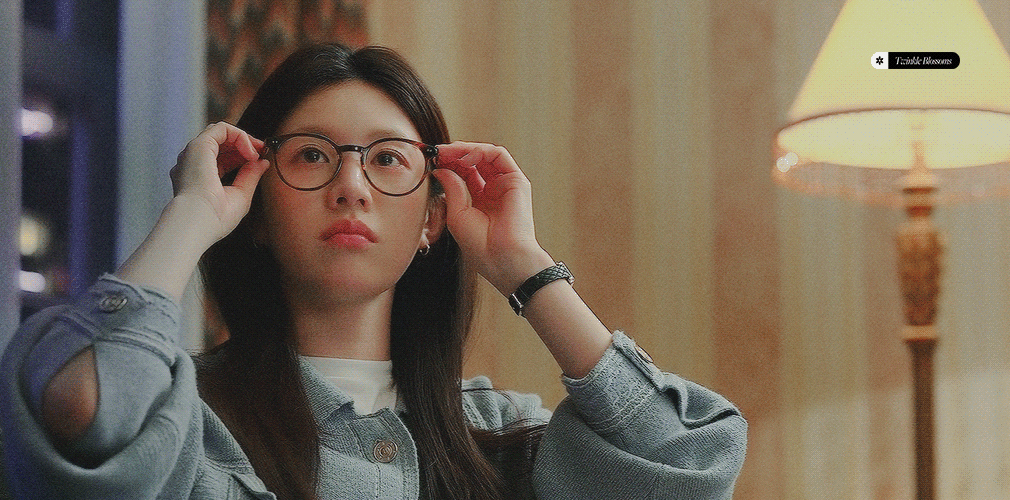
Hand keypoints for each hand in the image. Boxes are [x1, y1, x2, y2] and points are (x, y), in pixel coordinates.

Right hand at [168, 122, 269, 243]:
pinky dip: (240, 136)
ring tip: (256, 153)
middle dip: (244, 144)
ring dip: (243, 139)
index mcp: (198, 177)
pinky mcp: (199, 145)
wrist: (199, 222)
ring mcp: (194, 153)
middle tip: (262, 152)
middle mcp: (193, 163)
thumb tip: (262, 162)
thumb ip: (250, 176)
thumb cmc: (216, 217)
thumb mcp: (240, 195)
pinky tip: (249, 152)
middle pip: (221, 143)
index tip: (259, 159)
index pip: (221, 158)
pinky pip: (222, 128)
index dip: (242, 155)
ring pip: (221, 133)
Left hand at [431, 142, 553, 294]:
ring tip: (448, 152)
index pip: (464, 173)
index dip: (448, 164)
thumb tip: (440, 168)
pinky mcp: (516, 180)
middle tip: (437, 152)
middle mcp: (494, 190)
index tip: (431, 160)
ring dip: (465, 149)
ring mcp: (506, 184)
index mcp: (481, 201)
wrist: (502, 258)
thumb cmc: (481, 245)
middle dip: (454, 154)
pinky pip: (498, 155)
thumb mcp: (457, 215)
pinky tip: (465, 157)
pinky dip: (480, 151)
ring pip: (485, 155)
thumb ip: (452, 188)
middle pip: (474, 162)